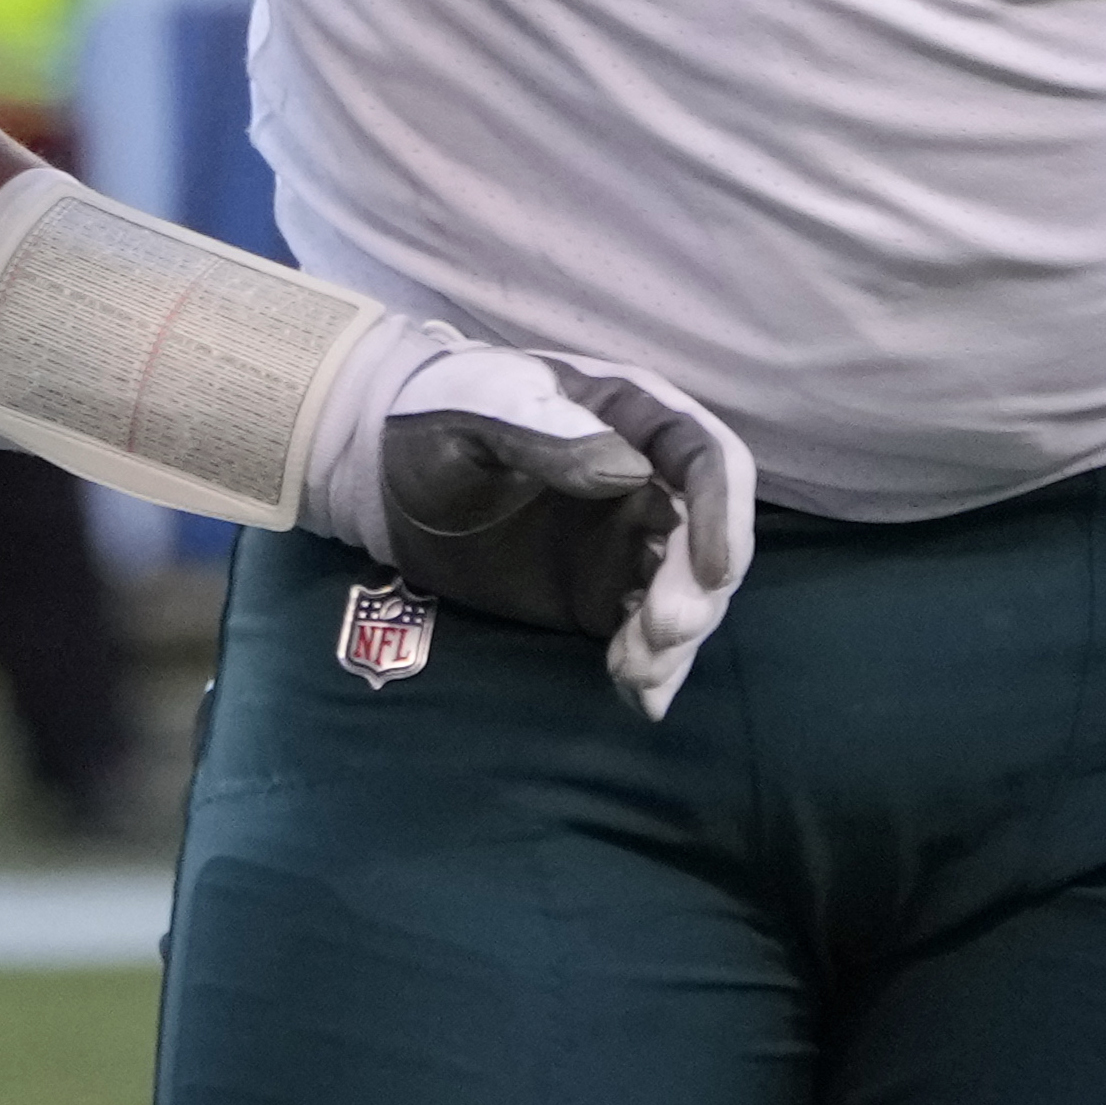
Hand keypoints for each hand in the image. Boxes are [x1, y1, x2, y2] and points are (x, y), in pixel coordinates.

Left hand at [329, 343, 756, 716]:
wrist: (384, 469)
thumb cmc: (436, 415)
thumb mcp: (481, 405)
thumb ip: (547, 430)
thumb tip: (631, 469)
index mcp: (634, 417)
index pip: (707, 461)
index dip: (721, 515)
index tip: (714, 571)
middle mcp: (649, 480)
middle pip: (705, 539)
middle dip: (694, 592)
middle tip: (661, 633)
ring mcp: (627, 541)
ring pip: (683, 595)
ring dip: (673, 640)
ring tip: (634, 672)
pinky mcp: (600, 592)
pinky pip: (641, 632)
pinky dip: (649, 666)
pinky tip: (640, 698)